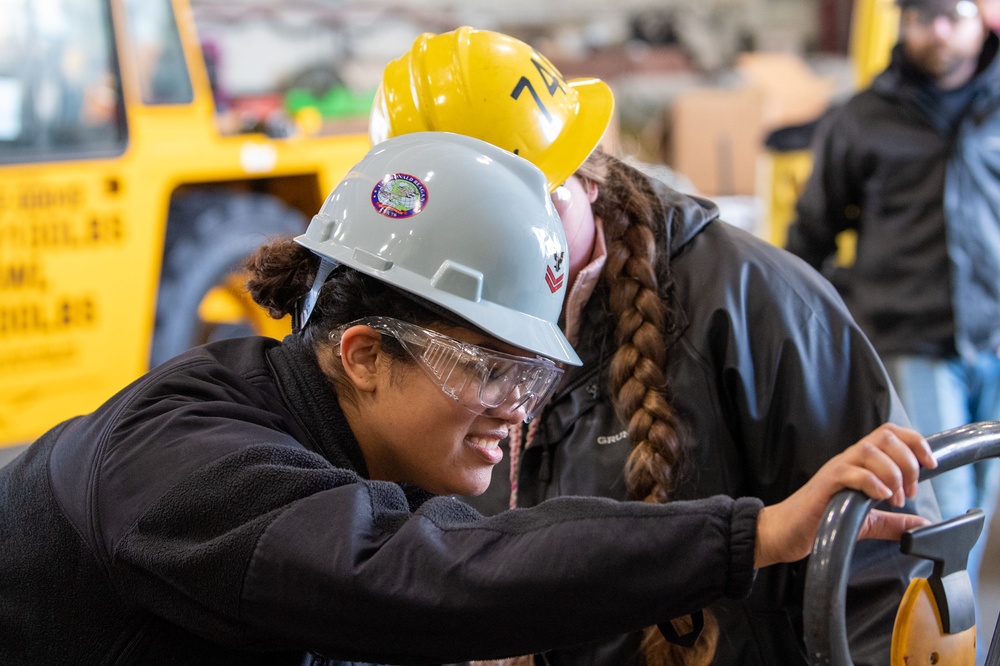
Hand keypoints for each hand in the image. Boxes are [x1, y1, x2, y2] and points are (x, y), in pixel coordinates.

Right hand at [754, 423, 936, 568]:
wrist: (785, 532)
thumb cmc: (820, 522)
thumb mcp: (865, 522)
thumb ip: (893, 522)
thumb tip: (922, 524)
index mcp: (859, 463)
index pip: (891, 435)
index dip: (916, 442)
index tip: (931, 465)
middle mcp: (848, 460)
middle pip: (886, 437)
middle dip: (908, 461)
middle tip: (909, 491)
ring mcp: (835, 469)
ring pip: (870, 450)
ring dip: (892, 473)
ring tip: (895, 499)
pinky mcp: (825, 484)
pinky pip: (851, 471)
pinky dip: (872, 482)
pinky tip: (881, 497)